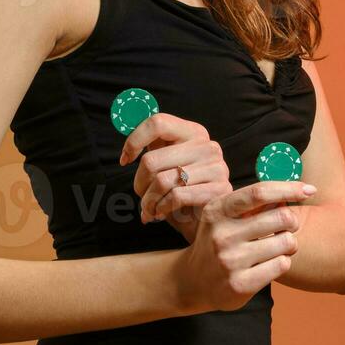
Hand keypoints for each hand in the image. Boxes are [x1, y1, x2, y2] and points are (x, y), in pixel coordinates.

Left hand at [118, 112, 233, 242]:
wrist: (205, 222)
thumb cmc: (181, 192)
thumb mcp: (166, 164)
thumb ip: (153, 148)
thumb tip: (127, 137)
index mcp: (193, 132)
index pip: (157, 122)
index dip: (134, 141)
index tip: (124, 160)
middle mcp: (207, 145)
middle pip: (151, 160)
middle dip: (139, 184)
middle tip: (141, 197)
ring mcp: (217, 166)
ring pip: (161, 181)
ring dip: (148, 201)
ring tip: (149, 209)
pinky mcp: (220, 189)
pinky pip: (176, 196)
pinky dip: (161, 208)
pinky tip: (160, 213)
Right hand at [173, 180, 316, 313]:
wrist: (193, 281)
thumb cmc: (219, 242)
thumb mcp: (224, 217)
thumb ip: (254, 203)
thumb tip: (294, 189)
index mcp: (218, 210)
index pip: (259, 192)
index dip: (288, 188)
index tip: (309, 190)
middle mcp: (222, 234)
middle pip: (281, 217)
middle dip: (292, 222)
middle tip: (286, 228)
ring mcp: (230, 260)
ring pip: (286, 242)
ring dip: (289, 244)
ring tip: (277, 248)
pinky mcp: (240, 284)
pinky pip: (282, 265)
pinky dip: (282, 262)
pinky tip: (269, 264)